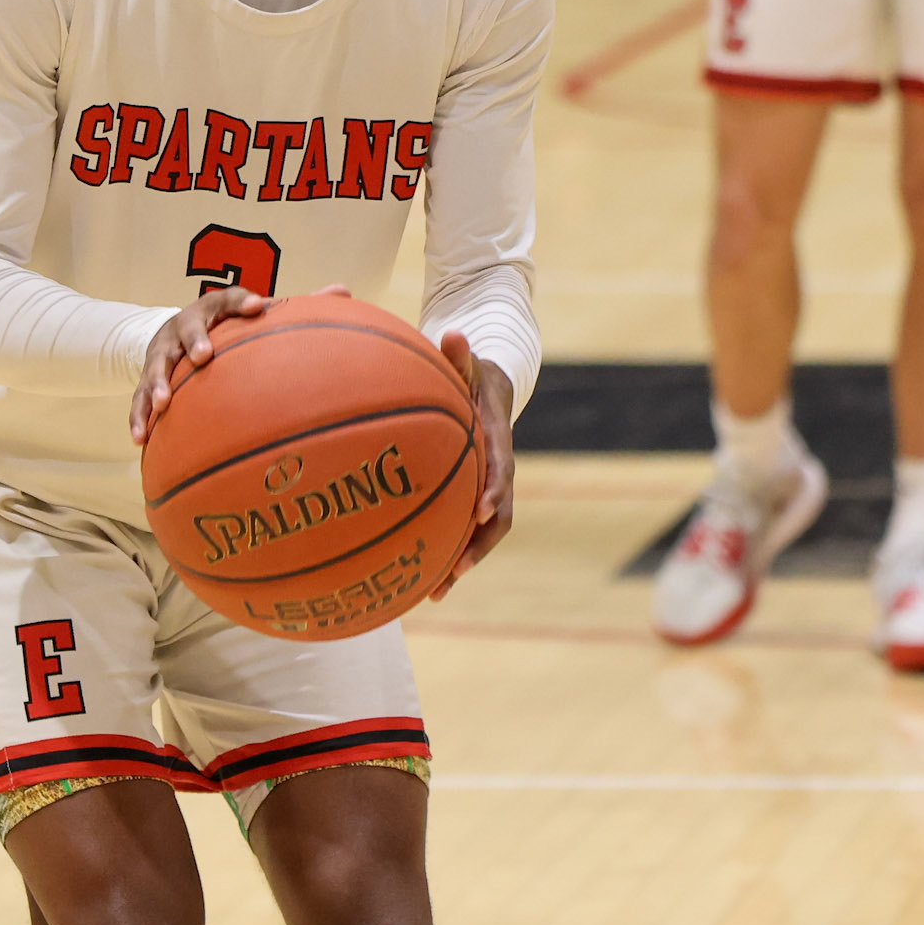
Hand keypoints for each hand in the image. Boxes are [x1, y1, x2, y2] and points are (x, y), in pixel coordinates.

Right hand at [130, 281, 350, 443]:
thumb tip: (344, 291)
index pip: (230, 299)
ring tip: (162, 405)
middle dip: (195, 341)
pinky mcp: (145, 379)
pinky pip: (137, 399)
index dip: (244, 300)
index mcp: (215, 308)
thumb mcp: (253, 313)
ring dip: (156, 384)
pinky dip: (137, 417)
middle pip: (187, 329)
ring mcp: (163, 353)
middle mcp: (185, 326)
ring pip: (156, 366)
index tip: (260, 306)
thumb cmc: (227, 326)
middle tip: (203, 357)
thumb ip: (293, 307)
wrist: (175, 331)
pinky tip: (141, 440)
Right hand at [130, 287, 266, 444]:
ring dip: (151, 396)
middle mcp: (168, 341)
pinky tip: (140, 439)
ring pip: (148, 379)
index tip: (204, 354)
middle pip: (163, 356)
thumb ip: (241, 303)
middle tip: (168, 395)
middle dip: (165, 375)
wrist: (177, 326)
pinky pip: (139, 401)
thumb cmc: (211, 318)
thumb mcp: (225, 304)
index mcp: (190, 321)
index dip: (197, 339)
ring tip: (158, 410)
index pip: (194, 326)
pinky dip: (138, 419)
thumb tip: (260, 304)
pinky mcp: (147, 382)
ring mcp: (155, 362)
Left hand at [428, 332, 514, 598]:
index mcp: (498, 437)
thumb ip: (459, 354)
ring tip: (436, 592)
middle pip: (499, 515)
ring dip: (464, 561)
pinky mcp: (475, 497)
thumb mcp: (468, 363)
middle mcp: (500, 469)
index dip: (493, 489)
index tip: (480, 510)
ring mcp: (490, 487)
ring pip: (485, 532)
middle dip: (479, 545)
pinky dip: (450, 554)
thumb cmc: (473, 376)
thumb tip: (453, 332)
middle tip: (456, 572)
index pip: (501, 466)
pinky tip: (422, 580)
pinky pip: (466, 529)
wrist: (493, 389)